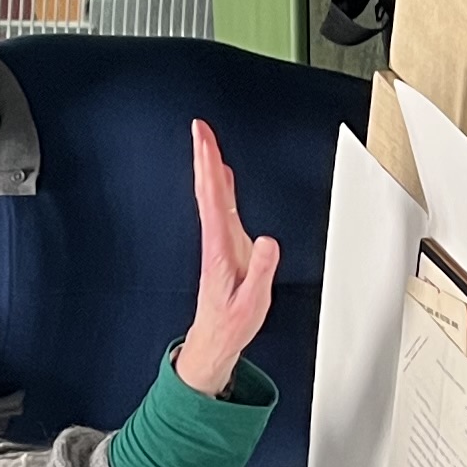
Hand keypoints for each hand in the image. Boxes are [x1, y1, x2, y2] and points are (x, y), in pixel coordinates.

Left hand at [172, 123, 278, 394]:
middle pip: (207, 190)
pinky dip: (219, 186)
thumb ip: (261, 271)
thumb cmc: (231, 322)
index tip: (204, 141)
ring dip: (209, 167)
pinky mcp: (224, 245)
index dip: (209, 167)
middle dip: (204, 156)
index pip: (213, 199)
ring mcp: (218, 241)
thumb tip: (267, 241)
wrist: (215, 338)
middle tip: (199, 128)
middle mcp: (216, 239)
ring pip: (211, 196)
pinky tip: (220, 175)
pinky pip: (220, 207)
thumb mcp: (252, 301)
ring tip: (207, 141)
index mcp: (220, 248)